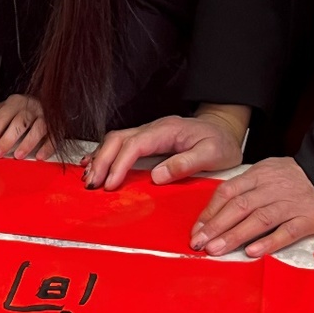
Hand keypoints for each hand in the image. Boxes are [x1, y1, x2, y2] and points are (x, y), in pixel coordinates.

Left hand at [0, 95, 53, 159]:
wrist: (48, 100)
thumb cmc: (23, 108)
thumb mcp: (6, 109)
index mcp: (14, 102)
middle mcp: (30, 106)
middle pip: (18, 123)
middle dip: (6, 141)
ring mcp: (45, 115)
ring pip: (37, 129)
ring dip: (27, 143)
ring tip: (17, 156)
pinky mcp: (56, 125)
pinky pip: (54, 137)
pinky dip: (47, 147)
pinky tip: (40, 156)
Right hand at [81, 108, 247, 190]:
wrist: (224, 130)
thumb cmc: (220, 142)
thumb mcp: (213, 154)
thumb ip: (185, 163)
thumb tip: (156, 177)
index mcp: (167, 130)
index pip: (135, 145)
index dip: (119, 164)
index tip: (110, 184)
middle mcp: (153, 128)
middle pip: (118, 139)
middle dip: (101, 161)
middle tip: (91, 183)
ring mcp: (148, 132)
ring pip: (115, 140)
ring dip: (100, 158)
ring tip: (88, 177)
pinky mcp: (147, 140)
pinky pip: (120, 143)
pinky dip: (104, 153)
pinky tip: (93, 164)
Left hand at [191, 157, 313, 256]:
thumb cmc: (300, 176)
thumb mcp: (271, 171)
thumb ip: (249, 186)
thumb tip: (222, 206)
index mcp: (260, 175)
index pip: (228, 192)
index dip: (210, 212)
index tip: (196, 229)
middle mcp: (272, 188)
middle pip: (239, 206)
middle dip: (215, 226)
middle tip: (198, 243)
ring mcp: (290, 204)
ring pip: (258, 219)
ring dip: (234, 236)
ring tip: (216, 250)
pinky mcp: (308, 219)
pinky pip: (286, 231)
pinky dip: (268, 242)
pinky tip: (252, 252)